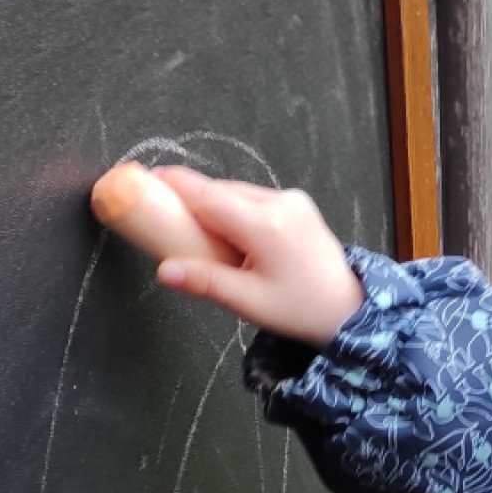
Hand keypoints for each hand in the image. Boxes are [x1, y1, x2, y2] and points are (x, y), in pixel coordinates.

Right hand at [151, 167, 364, 348]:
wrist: (348, 310)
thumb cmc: (301, 310)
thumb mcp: (248, 302)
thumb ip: (204, 282)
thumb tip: (164, 272)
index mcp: (265, 225)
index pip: (205, 194)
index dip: (170, 185)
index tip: (143, 182)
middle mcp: (279, 202)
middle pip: (217, 191)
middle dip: (190, 204)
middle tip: (169, 225)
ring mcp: (290, 198)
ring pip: (234, 192)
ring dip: (214, 209)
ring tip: (209, 243)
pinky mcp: (296, 202)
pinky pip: (252, 198)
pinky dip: (235, 212)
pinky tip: (235, 239)